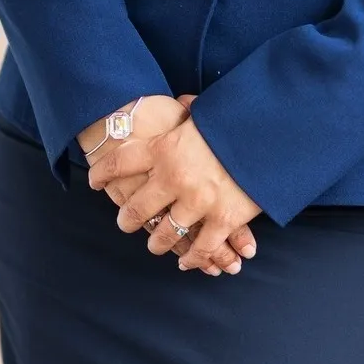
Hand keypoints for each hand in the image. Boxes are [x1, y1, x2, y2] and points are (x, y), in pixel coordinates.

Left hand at [88, 106, 260, 272]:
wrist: (268, 132)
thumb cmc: (234, 118)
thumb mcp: (203, 111)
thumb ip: (186, 113)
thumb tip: (181, 102)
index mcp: (164, 146)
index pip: (120, 162)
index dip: (103, 173)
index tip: (94, 180)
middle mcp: (174, 176)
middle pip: (137, 207)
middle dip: (127, 218)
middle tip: (125, 222)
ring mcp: (197, 200)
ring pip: (164, 234)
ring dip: (157, 242)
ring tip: (154, 244)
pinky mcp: (222, 219)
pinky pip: (200, 247)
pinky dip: (194, 258)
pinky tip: (187, 260)